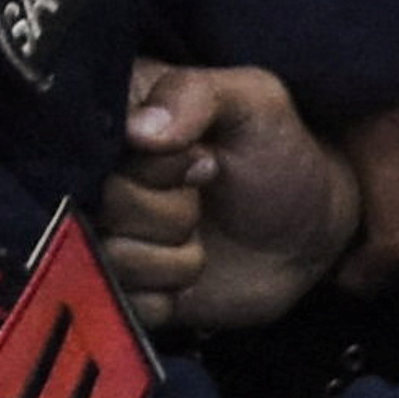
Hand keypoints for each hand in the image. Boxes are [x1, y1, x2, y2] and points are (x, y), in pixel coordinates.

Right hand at [103, 62, 364, 334]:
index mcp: (118, 122)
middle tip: (205, 195)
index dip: (151, 166)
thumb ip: (197, 94)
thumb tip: (140, 129)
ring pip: (107, 259)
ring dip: (171, 256)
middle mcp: (97, 181)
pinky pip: (121, 303)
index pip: (90, 150)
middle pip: (98, 207)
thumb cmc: (278, 154)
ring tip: (202, 236)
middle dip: (168, 212)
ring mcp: (103, 237)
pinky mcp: (118, 290)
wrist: (308, 233)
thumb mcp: (254, 102)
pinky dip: (166, 294)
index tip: (202, 158)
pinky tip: (193, 275)